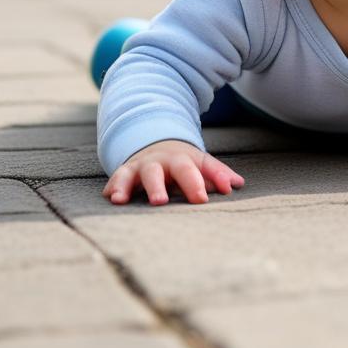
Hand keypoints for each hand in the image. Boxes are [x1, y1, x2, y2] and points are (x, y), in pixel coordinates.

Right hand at [102, 140, 244, 205]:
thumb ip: (218, 174)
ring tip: (122, 200)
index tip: (202, 198)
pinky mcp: (124, 173)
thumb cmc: (185, 164)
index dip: (196, 183)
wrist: (159, 145)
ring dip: (126, 186)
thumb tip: (237, 184)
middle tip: (161, 202)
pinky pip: (115, 179)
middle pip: (159, 172)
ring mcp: (140, 167)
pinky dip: (112, 187)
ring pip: (132, 175)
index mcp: (182, 160)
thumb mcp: (202, 164)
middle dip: (158, 186)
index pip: (191, 170)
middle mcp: (159, 162)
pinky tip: (109, 198)